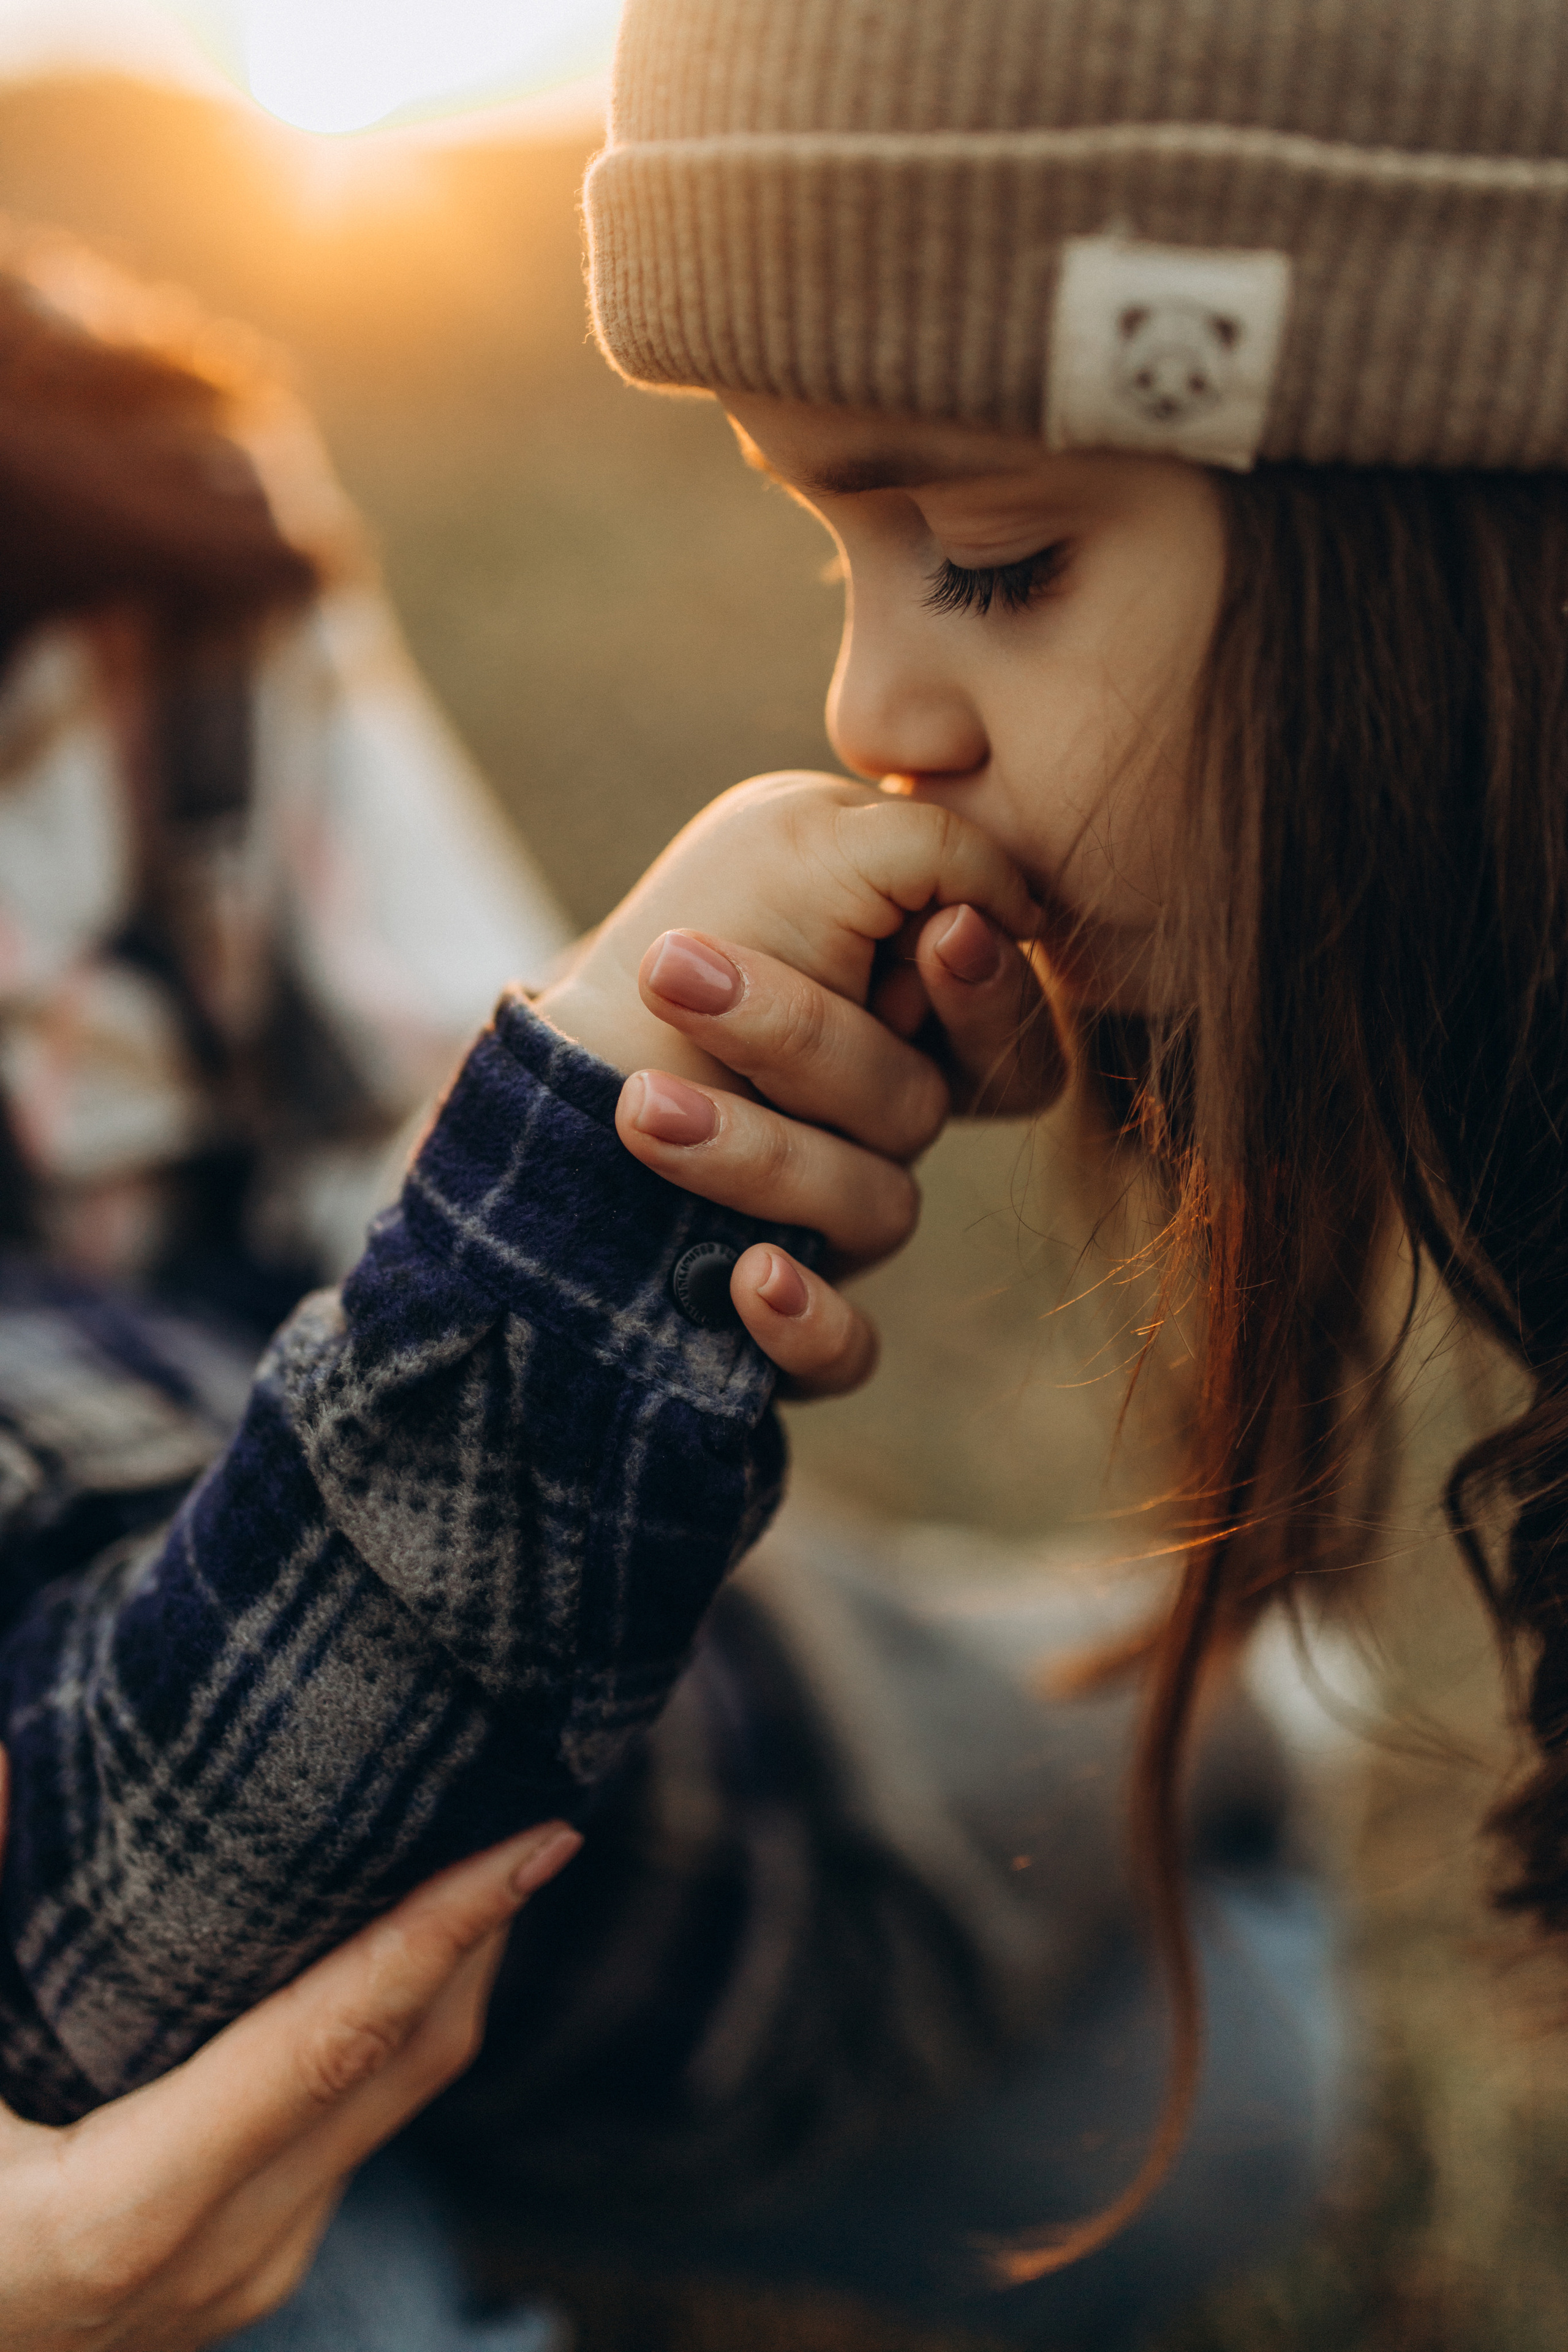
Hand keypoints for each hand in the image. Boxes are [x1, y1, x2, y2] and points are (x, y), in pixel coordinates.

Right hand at [0, 1745, 578, 2351]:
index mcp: (134, 2206)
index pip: (342, 2033)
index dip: (450, 1926)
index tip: (542, 1838)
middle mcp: (226, 2250)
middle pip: (408, 2061)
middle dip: (482, 1928)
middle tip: (526, 1799)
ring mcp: (247, 2272)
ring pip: (396, 2101)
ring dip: (444, 1977)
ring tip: (476, 1850)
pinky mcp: (245, 2270)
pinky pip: (356, 2132)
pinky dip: (389, 2030)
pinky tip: (382, 1951)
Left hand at [536, 773, 1065, 1396]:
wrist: (536, 1087)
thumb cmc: (680, 945)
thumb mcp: (793, 849)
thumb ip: (928, 851)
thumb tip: (1000, 914)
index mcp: (919, 1034)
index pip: (1014, 1042)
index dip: (983, 998)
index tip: (929, 938)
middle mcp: (890, 1134)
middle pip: (925, 1109)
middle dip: (809, 1040)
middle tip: (683, 975)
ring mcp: (843, 1231)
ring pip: (877, 1210)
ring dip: (756, 1154)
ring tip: (638, 1107)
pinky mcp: (794, 1323)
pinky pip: (850, 1355)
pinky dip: (811, 1323)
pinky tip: (749, 1281)